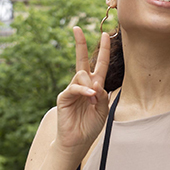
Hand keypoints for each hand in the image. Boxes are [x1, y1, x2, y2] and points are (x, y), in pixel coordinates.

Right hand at [54, 28, 110, 155]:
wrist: (77, 141)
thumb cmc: (90, 126)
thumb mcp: (103, 110)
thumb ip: (103, 96)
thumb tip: (96, 84)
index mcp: (95, 86)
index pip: (99, 64)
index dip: (102, 50)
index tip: (105, 35)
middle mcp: (83, 84)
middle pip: (82, 60)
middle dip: (80, 44)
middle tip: (77, 28)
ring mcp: (72, 90)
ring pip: (82, 76)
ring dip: (90, 86)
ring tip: (93, 99)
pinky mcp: (64, 97)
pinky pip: (74, 88)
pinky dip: (83, 90)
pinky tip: (89, 95)